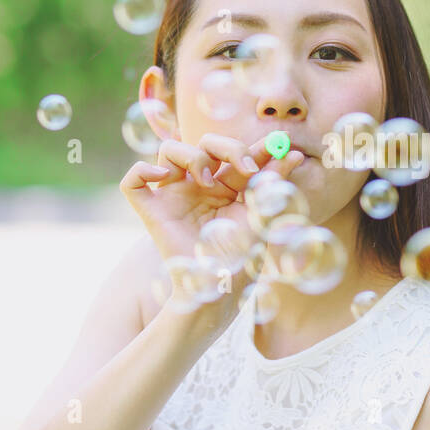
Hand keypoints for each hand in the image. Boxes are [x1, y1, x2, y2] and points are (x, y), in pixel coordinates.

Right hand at [120, 130, 305, 266]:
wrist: (222, 286)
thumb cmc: (245, 255)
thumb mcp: (264, 215)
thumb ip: (275, 183)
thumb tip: (296, 154)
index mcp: (227, 185)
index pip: (237, 152)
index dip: (255, 145)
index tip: (278, 144)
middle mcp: (200, 185)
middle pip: (205, 143)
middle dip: (228, 147)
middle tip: (246, 168)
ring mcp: (175, 195)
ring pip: (169, 150)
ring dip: (192, 156)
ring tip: (208, 182)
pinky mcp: (152, 211)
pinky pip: (132, 182)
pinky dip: (142, 170)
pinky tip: (164, 178)